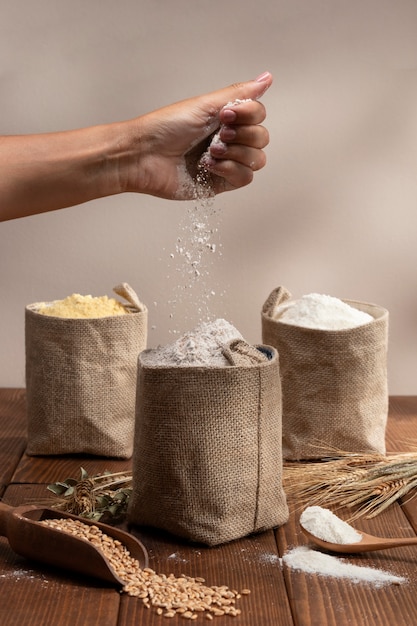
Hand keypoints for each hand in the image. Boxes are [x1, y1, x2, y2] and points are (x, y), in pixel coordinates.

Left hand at [122, 71, 272, 199]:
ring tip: (210, 152)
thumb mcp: (204, 104)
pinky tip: (207, 166)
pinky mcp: (220, 183)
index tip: (225, 115)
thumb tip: (267, 78)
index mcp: (226, 118)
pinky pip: (244, 178)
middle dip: (242, 136)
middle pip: (261, 138)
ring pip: (257, 160)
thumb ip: (239, 93)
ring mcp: (226, 162)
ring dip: (235, 154)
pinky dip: (229, 170)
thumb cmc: (165, 127)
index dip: (249, 115)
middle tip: (218, 136)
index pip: (258, 115)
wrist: (144, 156)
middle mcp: (229, 139)